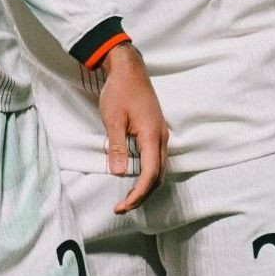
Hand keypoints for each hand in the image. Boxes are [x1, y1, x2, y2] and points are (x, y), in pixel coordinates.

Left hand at [97, 42, 168, 212]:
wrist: (129, 69)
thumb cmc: (119, 91)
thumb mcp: (113, 119)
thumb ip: (117, 147)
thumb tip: (119, 174)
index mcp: (152, 136)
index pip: (149, 175)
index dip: (137, 194)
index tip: (122, 206)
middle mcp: (161, 137)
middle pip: (158, 176)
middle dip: (142, 195)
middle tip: (122, 206)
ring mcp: (160, 134)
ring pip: (159, 168)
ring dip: (145, 185)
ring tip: (127, 196)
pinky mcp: (155, 130)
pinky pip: (156, 158)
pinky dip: (147, 173)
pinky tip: (134, 176)